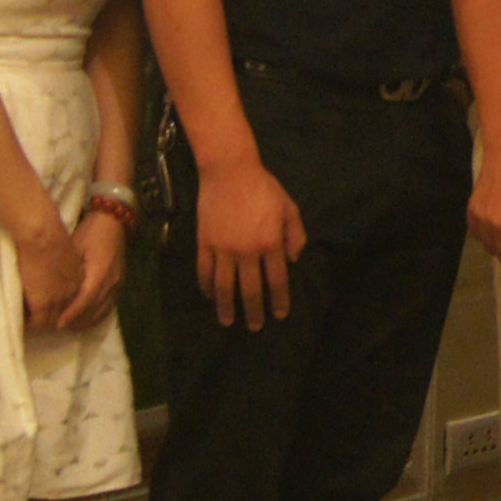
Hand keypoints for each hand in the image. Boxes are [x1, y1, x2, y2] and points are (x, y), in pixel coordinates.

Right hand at [13, 221, 80, 330]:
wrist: (43, 236)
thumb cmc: (49, 236)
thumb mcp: (64, 251)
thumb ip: (61, 262)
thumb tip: (51, 263)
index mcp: (78, 277)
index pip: (72, 300)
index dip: (59, 305)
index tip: (47, 308)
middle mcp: (72, 291)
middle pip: (63, 313)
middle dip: (51, 318)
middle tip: (35, 321)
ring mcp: (59, 299)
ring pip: (51, 321)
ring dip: (39, 323)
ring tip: (25, 324)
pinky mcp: (44, 304)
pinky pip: (38, 323)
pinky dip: (29, 325)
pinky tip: (20, 324)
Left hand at [52, 208, 128, 331]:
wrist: (113, 222)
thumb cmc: (90, 232)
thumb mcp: (75, 248)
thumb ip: (67, 270)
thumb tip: (50, 289)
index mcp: (101, 270)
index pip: (86, 298)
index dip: (72, 312)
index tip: (58, 323)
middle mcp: (112, 279)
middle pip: (95, 308)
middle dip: (77, 320)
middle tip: (58, 328)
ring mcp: (118, 282)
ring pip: (103, 309)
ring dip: (87, 320)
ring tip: (70, 328)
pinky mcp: (120, 282)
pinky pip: (109, 305)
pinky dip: (97, 315)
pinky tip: (86, 320)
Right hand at [197, 158, 307, 328]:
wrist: (230, 172)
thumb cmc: (264, 188)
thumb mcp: (290, 208)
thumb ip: (296, 235)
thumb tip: (293, 261)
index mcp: (271, 243)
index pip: (277, 280)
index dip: (279, 300)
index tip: (279, 315)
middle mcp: (248, 251)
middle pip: (251, 289)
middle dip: (254, 311)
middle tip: (255, 327)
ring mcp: (224, 249)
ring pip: (225, 286)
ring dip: (227, 307)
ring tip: (228, 322)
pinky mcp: (205, 244)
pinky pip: (205, 272)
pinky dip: (207, 287)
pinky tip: (211, 297)